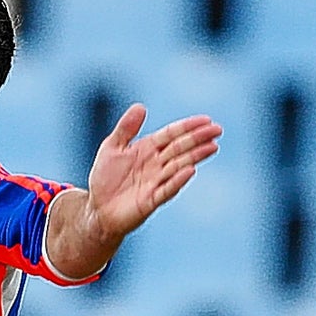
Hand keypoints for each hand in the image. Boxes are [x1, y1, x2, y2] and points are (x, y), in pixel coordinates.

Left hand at [84, 104, 222, 242]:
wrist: (98, 209)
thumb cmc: (105, 178)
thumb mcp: (112, 147)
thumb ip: (126, 128)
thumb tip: (141, 106)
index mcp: (148, 149)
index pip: (172, 134)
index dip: (188, 127)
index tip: (206, 120)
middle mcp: (156, 164)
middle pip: (180, 148)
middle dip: (199, 139)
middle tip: (217, 130)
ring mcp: (156, 182)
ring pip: (179, 165)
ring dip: (196, 156)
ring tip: (212, 147)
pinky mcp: (151, 200)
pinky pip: (167, 189)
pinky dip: (178, 180)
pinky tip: (190, 170)